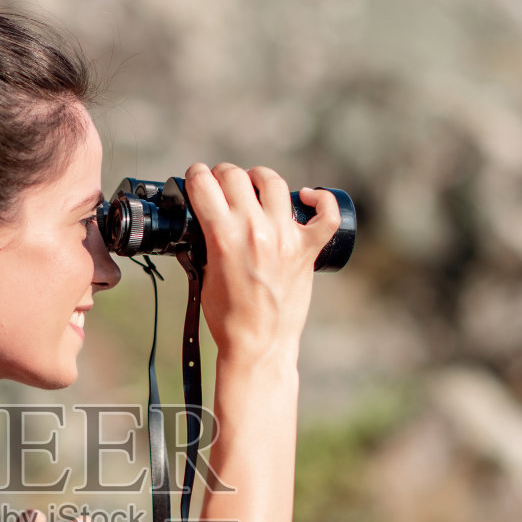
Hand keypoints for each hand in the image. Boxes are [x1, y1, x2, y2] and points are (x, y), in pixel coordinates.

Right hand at [183, 162, 342, 361]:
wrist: (258, 346)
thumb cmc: (227, 319)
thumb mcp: (204, 276)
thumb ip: (205, 245)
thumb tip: (205, 224)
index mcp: (223, 237)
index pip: (203, 184)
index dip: (195, 177)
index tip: (196, 181)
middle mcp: (255, 230)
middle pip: (235, 176)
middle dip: (222, 175)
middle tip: (221, 186)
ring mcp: (285, 238)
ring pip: (273, 182)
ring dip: (259, 178)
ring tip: (254, 187)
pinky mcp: (307, 250)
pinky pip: (326, 214)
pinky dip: (320, 200)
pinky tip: (307, 197)